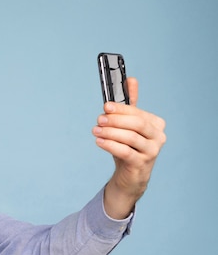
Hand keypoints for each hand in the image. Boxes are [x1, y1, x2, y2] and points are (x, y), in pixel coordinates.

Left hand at [93, 77, 165, 218]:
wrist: (130, 175)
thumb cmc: (128, 147)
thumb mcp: (128, 126)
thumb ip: (130, 105)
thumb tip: (131, 79)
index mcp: (156, 124)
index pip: (138, 113)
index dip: (121, 109)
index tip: (105, 106)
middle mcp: (158, 137)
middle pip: (137, 123)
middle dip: (116, 120)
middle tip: (99, 119)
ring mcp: (152, 151)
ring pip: (130, 138)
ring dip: (110, 133)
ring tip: (96, 131)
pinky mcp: (141, 164)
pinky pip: (125, 152)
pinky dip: (111, 145)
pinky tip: (99, 142)